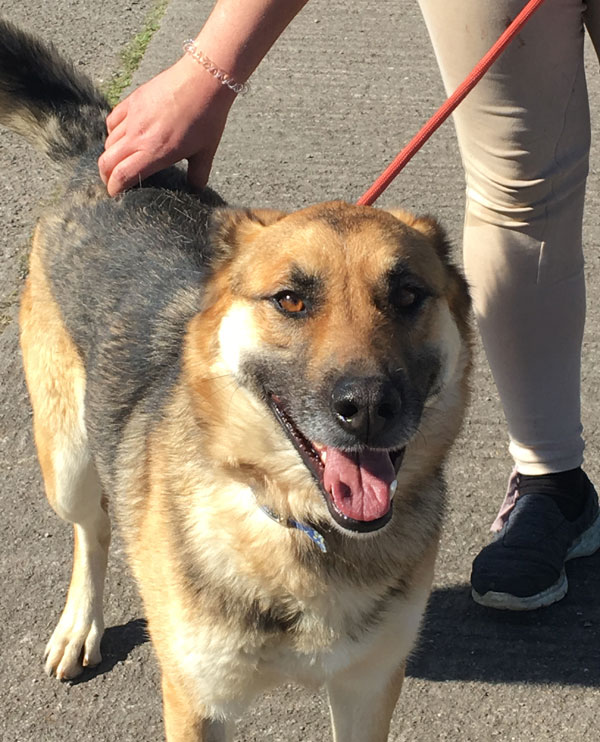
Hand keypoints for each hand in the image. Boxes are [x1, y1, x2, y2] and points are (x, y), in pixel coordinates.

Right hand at [98, 54, 235, 195]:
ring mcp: (132, 118)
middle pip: (106, 161)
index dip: (114, 188)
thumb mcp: (206, 153)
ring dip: (110, 155)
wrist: (203, 80)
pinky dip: (112, 133)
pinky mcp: (132, 101)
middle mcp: (138, 137)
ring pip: (108, 142)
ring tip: (119, 161)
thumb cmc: (207, 117)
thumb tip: (195, 190)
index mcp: (154, 153)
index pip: (122, 176)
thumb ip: (198, 176)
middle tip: (112, 182)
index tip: (115, 194)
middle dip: (106, 176)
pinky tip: (122, 136)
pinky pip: (112, 121)